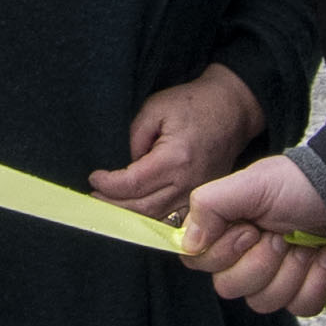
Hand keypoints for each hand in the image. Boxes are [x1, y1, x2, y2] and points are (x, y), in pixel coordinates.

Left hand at [91, 61, 268, 220]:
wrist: (232, 110)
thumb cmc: (194, 104)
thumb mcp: (155, 108)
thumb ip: (135, 137)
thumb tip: (128, 164)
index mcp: (175, 158)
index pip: (133, 183)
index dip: (108, 185)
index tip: (94, 178)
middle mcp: (189, 182)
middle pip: (143, 208)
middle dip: (113, 206)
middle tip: (94, 198)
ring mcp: (199, 193)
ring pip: (159, 219)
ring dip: (131, 217)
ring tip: (110, 207)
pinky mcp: (203, 196)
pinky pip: (176, 220)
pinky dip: (153, 222)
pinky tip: (136, 215)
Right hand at [183, 148, 325, 317]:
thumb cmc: (305, 185)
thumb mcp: (253, 183)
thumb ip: (210, 205)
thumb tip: (187, 242)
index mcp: (228, 227)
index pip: (199, 260)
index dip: (223, 253)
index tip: (250, 230)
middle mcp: (247, 254)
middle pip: (228, 288)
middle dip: (261, 263)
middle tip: (282, 236)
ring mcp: (278, 276)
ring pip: (263, 303)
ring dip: (291, 272)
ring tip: (309, 244)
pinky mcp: (307, 291)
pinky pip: (299, 308)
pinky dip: (317, 282)